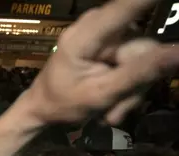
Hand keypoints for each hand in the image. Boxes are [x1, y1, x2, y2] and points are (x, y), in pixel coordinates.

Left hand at [24, 0, 178, 125]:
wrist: (44, 109)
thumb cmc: (63, 103)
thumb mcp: (102, 94)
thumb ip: (140, 74)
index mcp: (84, 37)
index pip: (125, 7)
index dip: (146, 0)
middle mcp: (97, 26)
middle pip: (143, 45)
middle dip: (137, 79)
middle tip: (118, 105)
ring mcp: (107, 35)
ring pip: (143, 57)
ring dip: (132, 87)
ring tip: (111, 106)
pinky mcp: (114, 44)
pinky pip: (137, 61)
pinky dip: (128, 84)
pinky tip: (112, 98)